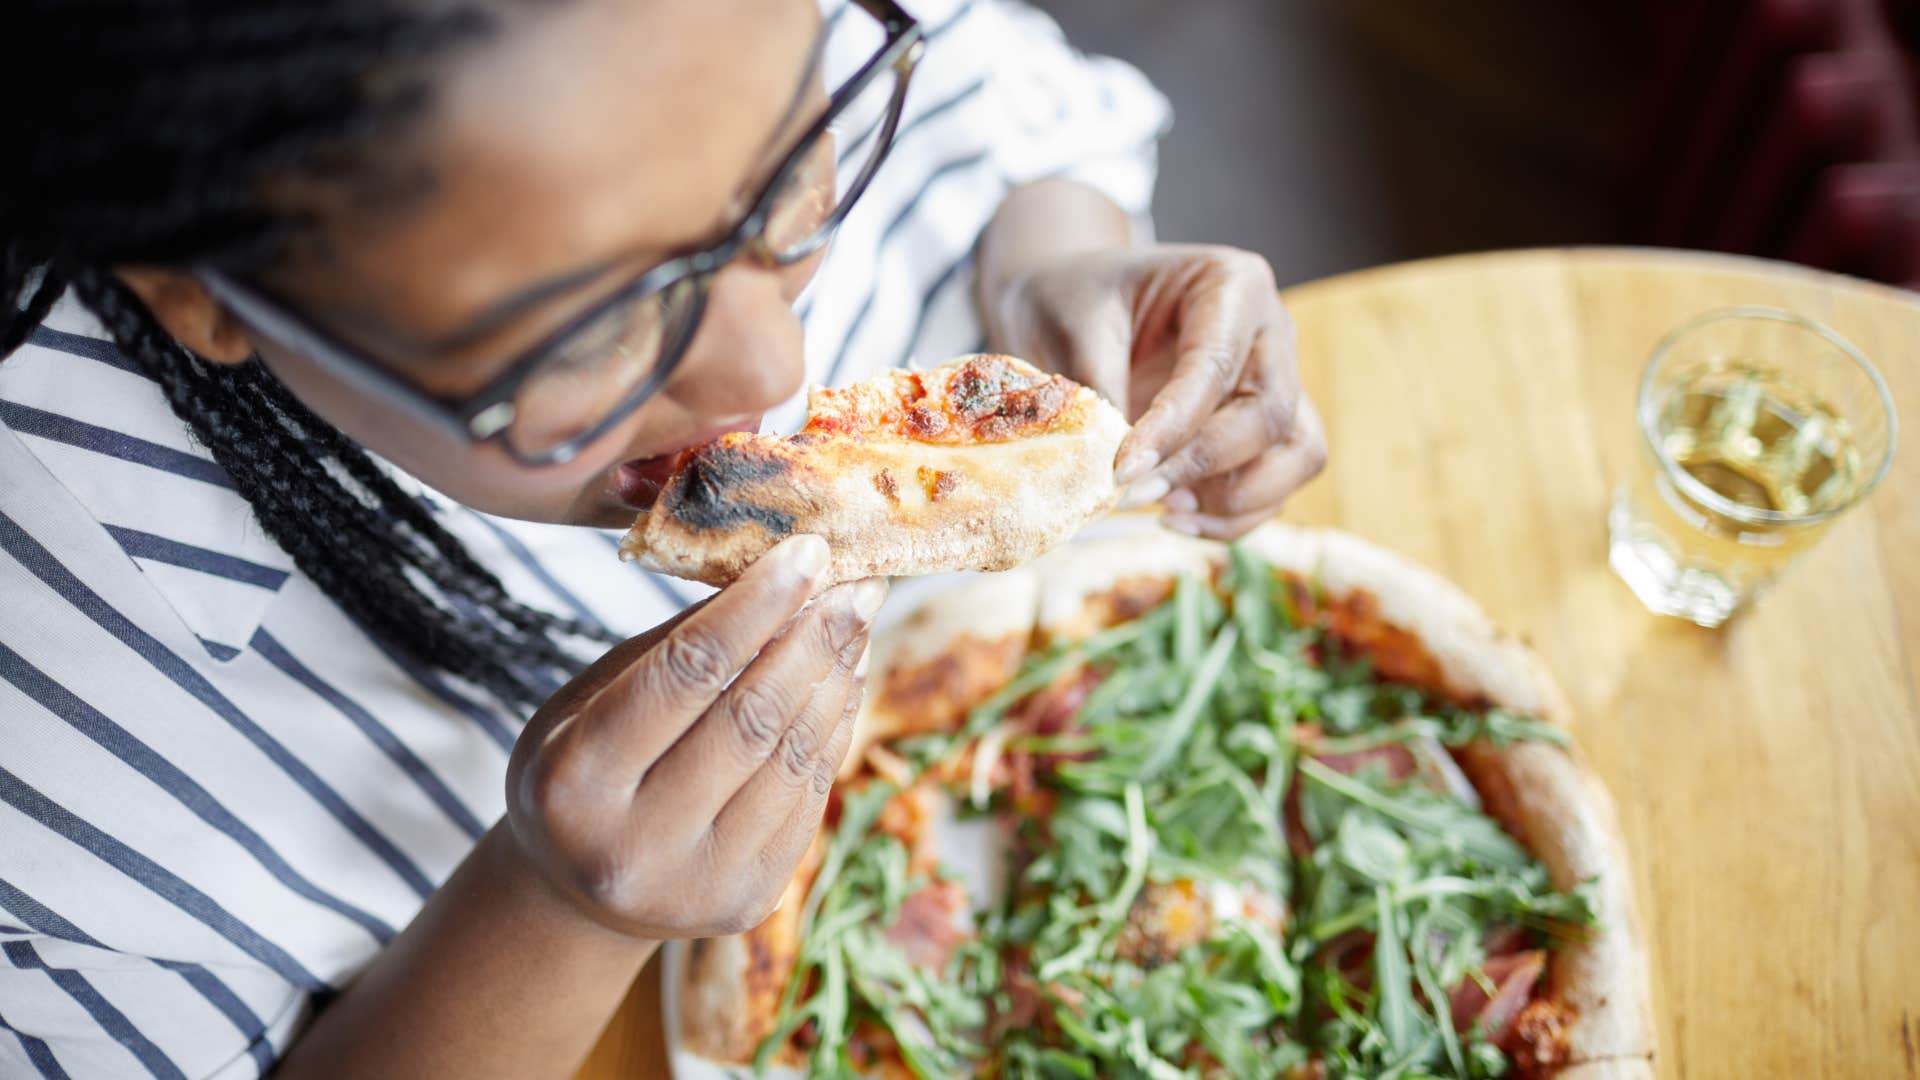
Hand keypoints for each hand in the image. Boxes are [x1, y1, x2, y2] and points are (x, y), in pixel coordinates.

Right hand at [503, 534, 883, 939]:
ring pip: (792, 757)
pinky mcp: (749, 900)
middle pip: (751, 719)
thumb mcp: (594, 699)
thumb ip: (677, 647)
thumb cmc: (582, 769)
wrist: (575, 896)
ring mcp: (696, 885)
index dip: (757, 605)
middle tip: (860, 582)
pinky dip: (835, 727)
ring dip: (837, 678)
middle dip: (815, 639)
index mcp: (574, 783)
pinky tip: (846, 678)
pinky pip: (810, 794)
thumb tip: (778, 573)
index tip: (810, 551)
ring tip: (858, 621)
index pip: (685, 673)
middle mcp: (633, 846)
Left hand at [986, 243, 1325, 538]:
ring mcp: (1278, 382)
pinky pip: (1277, 485)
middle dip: (1204, 467)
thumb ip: (1099, 391)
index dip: (1174, 427)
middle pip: (1272, 415)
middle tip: (1132, 494)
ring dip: (1235, 498)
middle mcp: (1270, 332)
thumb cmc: (1076, 300)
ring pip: (1298, 455)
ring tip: (1162, 509)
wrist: (1072, 304)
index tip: (1123, 470)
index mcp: (1232, 284)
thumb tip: (1115, 468)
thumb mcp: (1074, 327)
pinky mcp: (1267, 430)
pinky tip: (1173, 517)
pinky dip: (1233, 515)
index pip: (1216, 368)